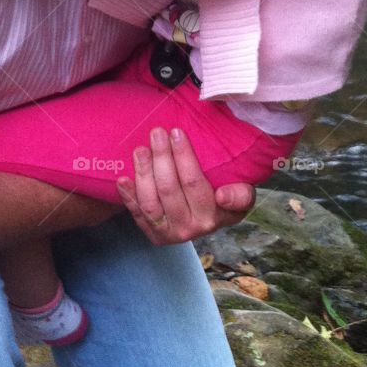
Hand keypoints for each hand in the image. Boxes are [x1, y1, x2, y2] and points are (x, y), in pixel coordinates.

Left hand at [117, 127, 255, 245]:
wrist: (210, 221)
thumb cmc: (225, 200)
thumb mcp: (243, 196)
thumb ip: (241, 195)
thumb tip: (222, 195)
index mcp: (211, 217)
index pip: (193, 183)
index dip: (183, 157)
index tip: (176, 132)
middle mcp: (189, 229)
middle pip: (169, 189)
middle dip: (161, 157)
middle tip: (156, 132)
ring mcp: (168, 234)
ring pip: (150, 202)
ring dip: (143, 173)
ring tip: (140, 149)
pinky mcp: (152, 234)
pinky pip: (137, 214)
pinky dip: (128, 196)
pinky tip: (122, 178)